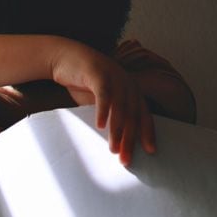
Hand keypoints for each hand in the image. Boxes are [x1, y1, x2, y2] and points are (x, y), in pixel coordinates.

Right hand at [50, 41, 155, 166]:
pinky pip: (103, 94)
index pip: (144, 114)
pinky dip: (103, 110)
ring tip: (113, 148)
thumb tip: (117, 139)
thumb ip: (111, 114)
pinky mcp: (98, 74)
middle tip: (126, 160)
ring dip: (117, 130)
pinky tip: (100, 125)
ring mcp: (114, 77)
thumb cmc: (84, 82)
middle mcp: (127, 83)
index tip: (150, 151)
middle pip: (132, 115)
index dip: (148, 132)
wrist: (66, 57)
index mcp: (131, 89)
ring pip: (120, 107)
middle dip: (130, 139)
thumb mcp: (101, 100)